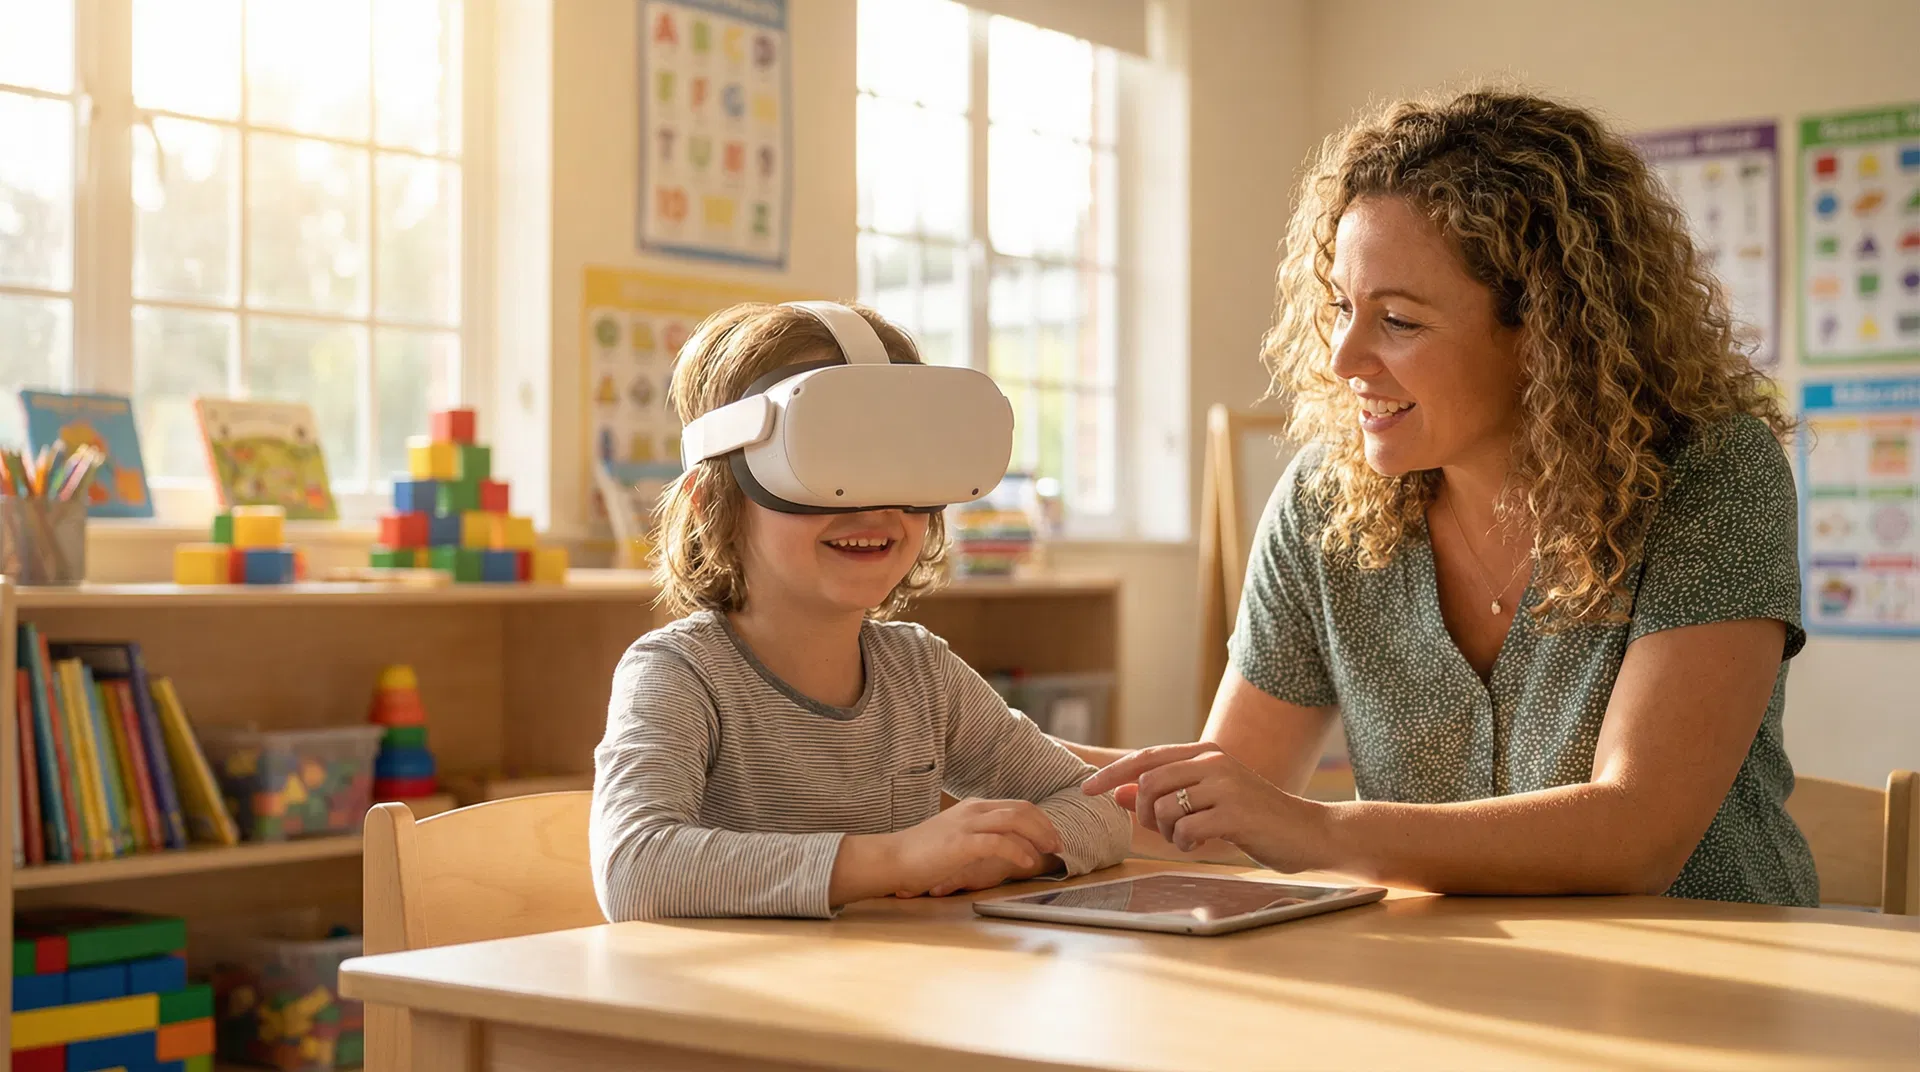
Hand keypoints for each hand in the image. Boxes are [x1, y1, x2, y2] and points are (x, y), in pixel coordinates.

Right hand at [891, 798, 1062, 896]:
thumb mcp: (955, 836)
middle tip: (1059, 845)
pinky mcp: (961, 843)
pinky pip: (999, 842)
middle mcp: (973, 810)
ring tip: (1051, 852)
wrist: (892, 858)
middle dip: (1046, 826)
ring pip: (1015, 820)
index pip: (1017, 806)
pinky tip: (1028, 863)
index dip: (1041, 821)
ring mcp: (967, 825)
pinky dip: (1019, 851)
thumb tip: (1007, 847)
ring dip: (1039, 836)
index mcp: (973, 807)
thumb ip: (979, 836)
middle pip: (1022, 809)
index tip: (1053, 838)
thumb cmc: (922, 853)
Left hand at [1081, 743, 1328, 871]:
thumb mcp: (1208, 802)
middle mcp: (1213, 762)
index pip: (1146, 757)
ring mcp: (1225, 785)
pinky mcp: (1235, 813)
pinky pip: (1185, 830)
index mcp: (1205, 754)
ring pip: (1163, 808)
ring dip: (1167, 833)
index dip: (1112, 773)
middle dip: (1143, 814)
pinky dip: (1185, 844)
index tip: (1086, 789)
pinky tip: (1204, 845)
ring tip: (1190, 838)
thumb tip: (1119, 793)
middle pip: (1148, 783)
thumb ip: (1166, 795)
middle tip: (1162, 831)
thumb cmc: (1255, 819)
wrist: (1309, 832)